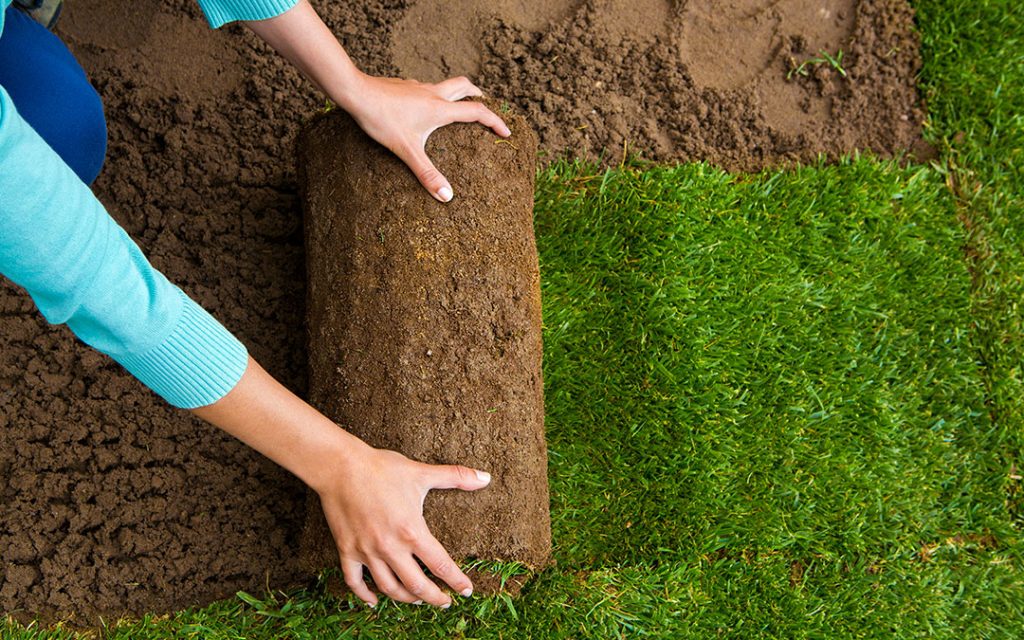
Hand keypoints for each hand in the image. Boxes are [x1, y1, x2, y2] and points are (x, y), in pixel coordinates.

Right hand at [318, 442, 492, 606]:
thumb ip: (456, 477)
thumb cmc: (383, 468)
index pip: (441, 565)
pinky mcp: (347, 550)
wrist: (341, 467)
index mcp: (412, 531)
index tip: (466, 591)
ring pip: (389, 588)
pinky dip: (365, 595)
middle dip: (434, 598)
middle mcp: (390, 547)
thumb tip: (485, 477)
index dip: (456, 581)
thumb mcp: (422, 473)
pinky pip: (355, 581)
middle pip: (417, 585)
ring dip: (406, 598)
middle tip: (445, 602)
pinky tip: (375, 601)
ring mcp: (367, 551)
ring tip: (417, 599)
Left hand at [346, 74, 511, 201]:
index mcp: (440, 110)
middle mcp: (433, 94)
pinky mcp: (404, 87)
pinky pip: (426, 89)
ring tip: (457, 106)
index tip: (507, 133)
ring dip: (457, 93)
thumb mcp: (407, 151)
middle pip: (465, 86)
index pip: (477, 112)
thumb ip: (427, 174)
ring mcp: (418, 88)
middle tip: (486, 104)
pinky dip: (434, 96)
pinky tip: (422, 108)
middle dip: (479, 95)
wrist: (356, 93)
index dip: (495, 122)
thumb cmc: (382, 119)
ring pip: (445, 85)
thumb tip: (447, 196)